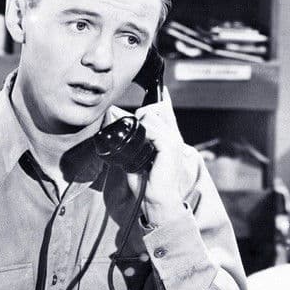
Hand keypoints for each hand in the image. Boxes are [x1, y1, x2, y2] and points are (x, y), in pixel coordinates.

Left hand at [126, 87, 202, 223]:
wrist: (158, 201)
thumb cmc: (147, 184)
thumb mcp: (136, 161)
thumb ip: (131, 147)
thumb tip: (116, 138)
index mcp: (168, 139)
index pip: (165, 112)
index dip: (160, 100)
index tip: (156, 89)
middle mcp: (173, 136)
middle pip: (154, 110)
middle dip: (139, 115)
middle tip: (129, 130)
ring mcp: (173, 140)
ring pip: (150, 116)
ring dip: (138, 124)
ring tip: (132, 139)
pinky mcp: (169, 145)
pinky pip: (152, 128)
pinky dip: (142, 132)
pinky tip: (138, 143)